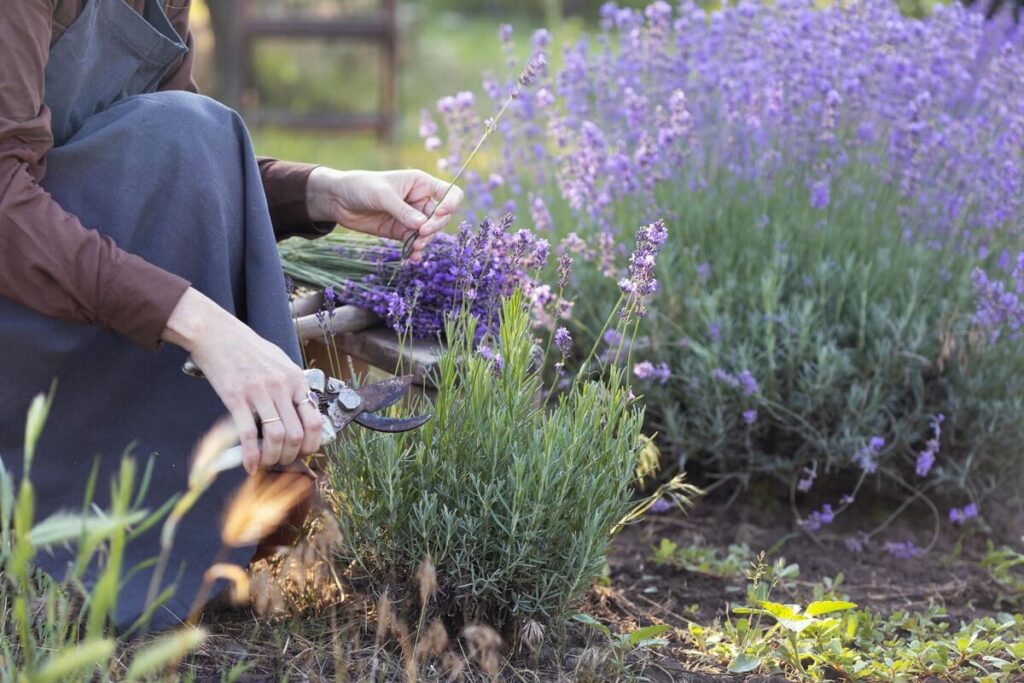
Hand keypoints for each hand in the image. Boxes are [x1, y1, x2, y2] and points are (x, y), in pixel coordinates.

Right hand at [162, 288, 321, 473]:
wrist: (217, 333)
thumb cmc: (248, 348)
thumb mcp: (280, 362)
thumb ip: (291, 387)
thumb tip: (301, 413)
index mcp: (295, 379)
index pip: (314, 420)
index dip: (312, 443)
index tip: (303, 451)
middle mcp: (281, 386)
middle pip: (296, 433)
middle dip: (291, 454)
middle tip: (283, 460)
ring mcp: (259, 392)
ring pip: (275, 436)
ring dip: (272, 457)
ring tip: (267, 462)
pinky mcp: (235, 397)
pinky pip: (247, 434)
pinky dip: (250, 455)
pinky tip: (250, 464)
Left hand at [306, 168, 464, 260]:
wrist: (338, 200)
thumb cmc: (361, 186)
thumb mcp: (382, 195)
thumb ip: (402, 211)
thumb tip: (422, 226)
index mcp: (421, 183)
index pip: (449, 193)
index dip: (451, 204)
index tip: (440, 213)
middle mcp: (420, 200)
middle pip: (441, 217)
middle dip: (435, 226)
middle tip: (422, 234)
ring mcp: (411, 217)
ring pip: (429, 232)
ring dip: (425, 241)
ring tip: (415, 247)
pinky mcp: (401, 231)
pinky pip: (415, 242)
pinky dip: (416, 250)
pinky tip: (413, 257)